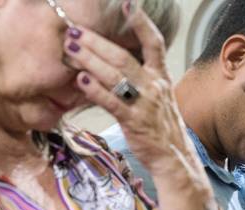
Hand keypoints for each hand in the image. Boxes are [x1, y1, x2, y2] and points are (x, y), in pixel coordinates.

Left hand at [64, 4, 200, 177]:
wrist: (174, 158)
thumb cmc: (161, 128)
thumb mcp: (159, 98)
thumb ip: (142, 79)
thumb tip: (116, 63)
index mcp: (161, 77)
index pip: (154, 44)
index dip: (141, 23)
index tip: (127, 5)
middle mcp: (154, 86)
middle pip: (123, 57)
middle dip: (96, 42)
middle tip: (74, 31)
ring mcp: (145, 104)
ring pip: (115, 76)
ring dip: (90, 60)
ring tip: (70, 49)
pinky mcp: (134, 122)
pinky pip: (112, 102)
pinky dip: (95, 89)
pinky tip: (81, 79)